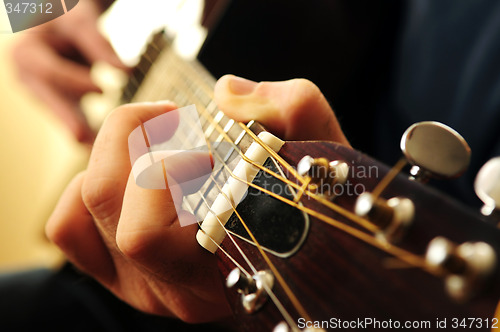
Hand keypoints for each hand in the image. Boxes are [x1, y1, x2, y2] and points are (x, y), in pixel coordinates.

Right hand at [11, 0, 126, 143]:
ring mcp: (42, 91)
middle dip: (69, 119)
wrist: (61, 23)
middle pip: (50, 100)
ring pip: (61, 112)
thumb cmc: (68, 16)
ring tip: (95, 149)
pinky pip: (71, 116)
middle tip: (83, 139)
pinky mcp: (58, 100)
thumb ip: (100, 44)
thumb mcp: (80, 21)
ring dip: (79, 129)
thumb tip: (126, 70)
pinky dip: (86, 128)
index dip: (75, 81)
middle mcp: (28, 76)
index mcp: (27, 53)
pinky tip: (97, 145)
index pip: (49, 72)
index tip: (102, 90)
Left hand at [45, 76, 347, 322]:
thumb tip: (226, 94)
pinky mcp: (118, 272)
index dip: (169, 167)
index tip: (210, 143)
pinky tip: (130, 174)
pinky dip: (86, 187)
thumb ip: (292, 110)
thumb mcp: (323, 153)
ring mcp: (139, 285)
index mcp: (215, 274)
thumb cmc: (309, 202)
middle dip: (136, 135)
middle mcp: (171, 290)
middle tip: (176, 119)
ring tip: (158, 140)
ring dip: (114, 153)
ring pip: (84, 205)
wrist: (299, 239)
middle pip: (106, 202)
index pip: (146, 232)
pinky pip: (69, 224)